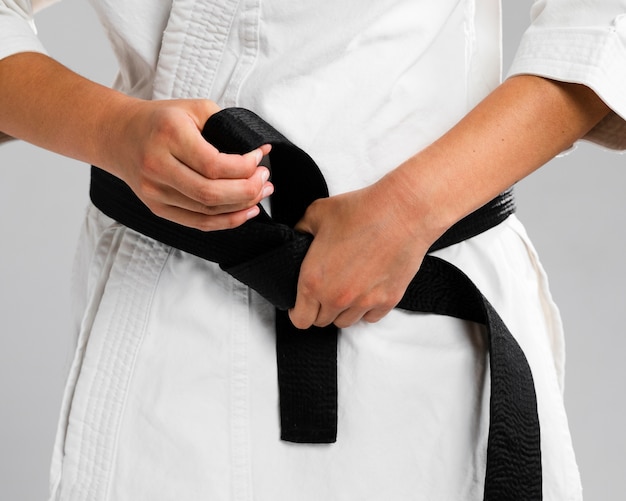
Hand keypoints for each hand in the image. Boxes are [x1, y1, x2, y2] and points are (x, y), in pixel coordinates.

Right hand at [105, 99, 272, 230]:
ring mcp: (154, 191)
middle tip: (265, 180)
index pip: (214, 164)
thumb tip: (262, 149)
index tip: (259, 157)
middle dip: (248, 190)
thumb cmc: (161, 120)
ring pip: (207, 211)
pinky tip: (246, 211)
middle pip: (211, 193)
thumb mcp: (194, 109)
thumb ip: (228, 126)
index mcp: (168, 135)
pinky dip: (226, 221)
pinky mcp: (157, 208)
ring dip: (242, 206)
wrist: (117, 134)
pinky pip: (198, 223)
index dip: (244, 166)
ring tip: (261, 193)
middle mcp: (157, 165)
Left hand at [288, 174, 435, 328]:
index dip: (299, 311)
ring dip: (343, 310)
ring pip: (346, 322)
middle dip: (320, 308)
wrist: (401, 212)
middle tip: (327, 288)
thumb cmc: (362, 211)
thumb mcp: (316, 214)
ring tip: (347, 287)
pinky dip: (366, 308)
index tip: (303, 303)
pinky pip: (370, 317)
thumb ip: (301, 232)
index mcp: (313, 280)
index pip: (300, 319)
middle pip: (322, 321)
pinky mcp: (387, 301)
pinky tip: (366, 288)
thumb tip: (298, 238)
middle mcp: (336, 297)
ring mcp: (363, 302)